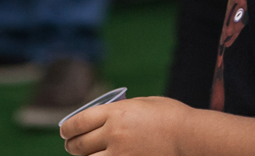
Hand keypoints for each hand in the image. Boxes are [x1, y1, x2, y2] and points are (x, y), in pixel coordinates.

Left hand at [61, 96, 188, 155]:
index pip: (79, 122)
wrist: (189, 136)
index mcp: (115, 113)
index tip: (65, 131)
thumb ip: (120, 111)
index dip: (68, 128)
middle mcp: (113, 134)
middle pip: (79, 144)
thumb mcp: (141, 104)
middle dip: (71, 145)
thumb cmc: (170, 115)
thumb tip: (104, 117)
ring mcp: (120, 154)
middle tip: (71, 145)